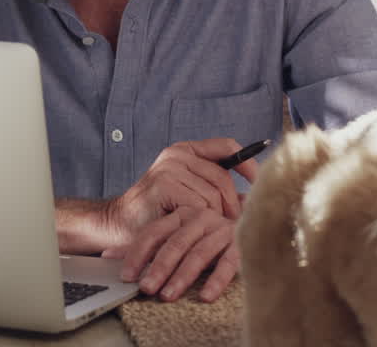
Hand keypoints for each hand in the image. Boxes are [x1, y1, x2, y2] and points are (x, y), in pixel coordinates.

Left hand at [103, 205, 239, 302]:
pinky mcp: (241, 242)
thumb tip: (107, 256)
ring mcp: (222, 229)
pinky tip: (205, 296)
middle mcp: (201, 218)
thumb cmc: (205, 238)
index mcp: (181, 215)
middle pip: (175, 243)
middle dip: (158, 268)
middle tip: (146, 288)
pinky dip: (216, 280)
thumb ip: (144, 247)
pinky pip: (228, 263)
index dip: (137, 254)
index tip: (126, 276)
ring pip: (198, 254)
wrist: (249, 224)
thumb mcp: (173, 237)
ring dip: (182, 276)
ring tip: (168, 295)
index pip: (154, 232)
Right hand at [106, 138, 259, 243]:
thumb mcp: (190, 192)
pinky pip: (197, 207)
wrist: (119, 224)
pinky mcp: (164, 185)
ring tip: (202, 229)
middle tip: (229, 224)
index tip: (258, 183)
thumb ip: (215, 187)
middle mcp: (177, 153)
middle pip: (223, 178)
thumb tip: (252, 196)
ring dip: (213, 218)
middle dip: (230, 206)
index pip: (227, 147)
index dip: (248, 164)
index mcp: (186, 150)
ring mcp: (169, 167)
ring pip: (212, 196)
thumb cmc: (159, 212)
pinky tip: (188, 229)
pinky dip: (198, 223)